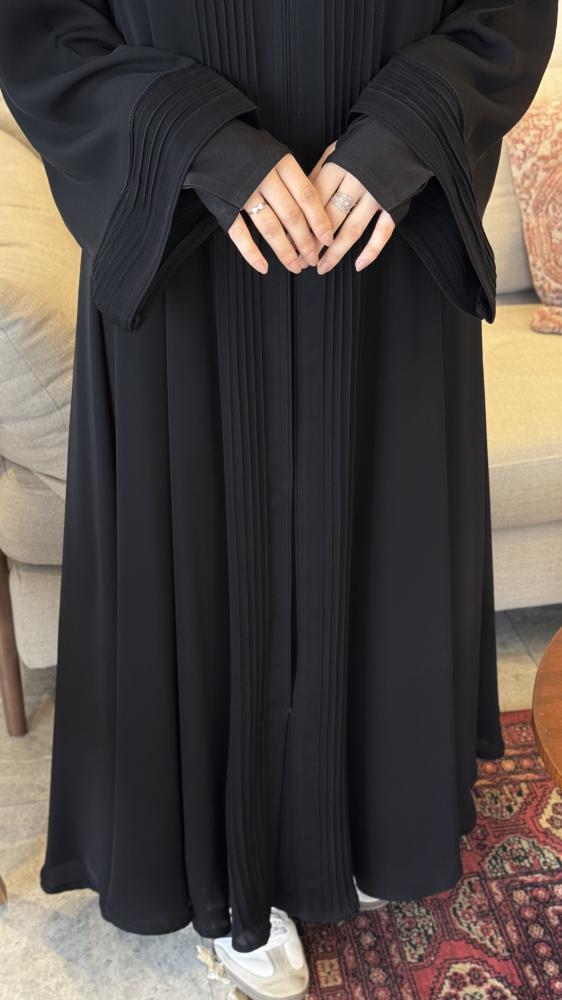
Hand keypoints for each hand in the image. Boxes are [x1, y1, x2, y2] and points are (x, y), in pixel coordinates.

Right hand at [225, 152, 333, 274]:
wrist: (208, 137)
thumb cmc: (246, 148)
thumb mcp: (274, 152)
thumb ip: (292, 176)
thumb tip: (315, 207)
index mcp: (280, 162)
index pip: (307, 197)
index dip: (320, 221)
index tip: (328, 240)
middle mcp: (264, 177)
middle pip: (292, 216)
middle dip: (305, 242)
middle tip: (313, 259)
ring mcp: (243, 192)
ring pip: (270, 227)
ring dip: (285, 251)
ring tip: (295, 267)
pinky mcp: (225, 204)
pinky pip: (239, 233)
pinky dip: (251, 253)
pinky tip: (263, 267)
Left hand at [303, 142, 395, 273]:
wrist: (401, 130)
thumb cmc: (362, 143)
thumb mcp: (335, 151)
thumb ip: (317, 174)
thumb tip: (297, 202)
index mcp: (338, 167)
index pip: (314, 202)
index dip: (301, 224)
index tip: (290, 241)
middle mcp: (357, 182)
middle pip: (330, 219)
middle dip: (314, 243)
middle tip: (303, 260)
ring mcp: (377, 195)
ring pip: (353, 229)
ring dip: (336, 253)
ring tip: (322, 267)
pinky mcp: (394, 204)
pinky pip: (383, 232)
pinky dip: (371, 251)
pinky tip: (358, 265)